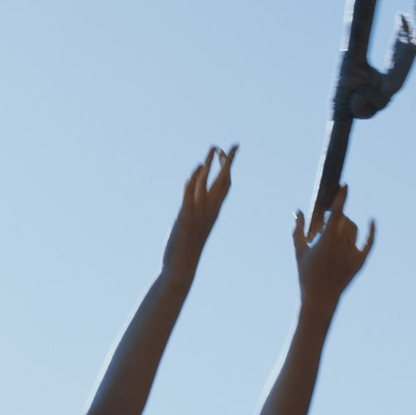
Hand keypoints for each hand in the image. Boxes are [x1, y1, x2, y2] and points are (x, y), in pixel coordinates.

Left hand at [162, 145, 235, 285]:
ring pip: (208, 184)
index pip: (225, 186)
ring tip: (213, 147)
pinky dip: (195, 180)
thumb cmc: (185, 250)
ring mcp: (198, 214)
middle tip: (234, 145)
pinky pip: (192, 195)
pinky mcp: (185, 218)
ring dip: (211, 164)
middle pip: (223, 182)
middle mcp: (209, 211)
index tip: (225, 153)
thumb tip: (192, 198)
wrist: (181, 270)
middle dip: (229, 162)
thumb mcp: (193, 226)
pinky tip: (198, 168)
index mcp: (213, 212)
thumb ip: (194, 210)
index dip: (227, 168)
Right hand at [292, 185, 374, 316]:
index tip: (345, 186)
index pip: (338, 213)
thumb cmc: (307, 274)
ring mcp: (352, 254)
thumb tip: (298, 211)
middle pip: (345, 220)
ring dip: (346, 224)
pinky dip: (371, 231)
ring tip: (335, 230)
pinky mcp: (360, 262)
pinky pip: (369, 242)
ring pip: (354, 229)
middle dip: (337, 215)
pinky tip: (372, 221)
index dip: (341, 198)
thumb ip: (298, 229)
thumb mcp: (299, 251)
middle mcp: (342, 246)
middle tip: (329, 218)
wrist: (320, 298)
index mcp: (327, 241)